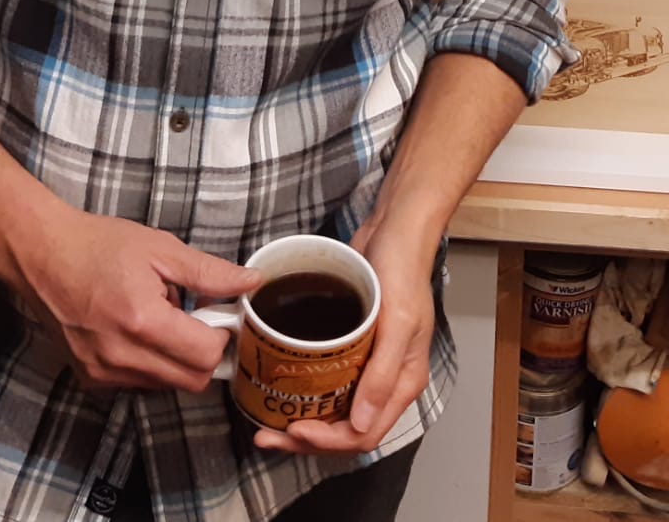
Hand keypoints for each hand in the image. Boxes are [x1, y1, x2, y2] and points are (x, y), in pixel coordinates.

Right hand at [10, 204, 259, 393]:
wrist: (41, 255)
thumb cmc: (99, 244)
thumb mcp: (161, 249)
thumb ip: (210, 273)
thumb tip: (251, 283)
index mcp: (142, 322)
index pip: (207, 356)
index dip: (224, 334)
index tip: (222, 312)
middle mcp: (121, 357)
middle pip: (192, 380)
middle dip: (206, 351)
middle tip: (198, 315)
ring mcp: (102, 373)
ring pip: (167, 385)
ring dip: (178, 358)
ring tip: (163, 317)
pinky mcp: (90, 379)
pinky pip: (139, 383)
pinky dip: (152, 363)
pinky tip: (139, 329)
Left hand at [252, 216, 436, 455]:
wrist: (395, 228)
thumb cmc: (404, 270)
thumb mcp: (399, 322)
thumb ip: (383, 374)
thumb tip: (362, 425)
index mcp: (403, 382)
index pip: (365, 433)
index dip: (328, 441)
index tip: (293, 427)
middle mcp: (385, 380)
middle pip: (345, 428)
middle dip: (306, 438)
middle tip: (265, 434)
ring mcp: (367, 363)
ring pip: (333, 408)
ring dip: (301, 420)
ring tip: (265, 419)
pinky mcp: (350, 344)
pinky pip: (327, 379)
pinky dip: (304, 391)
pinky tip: (280, 387)